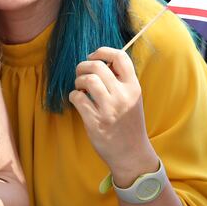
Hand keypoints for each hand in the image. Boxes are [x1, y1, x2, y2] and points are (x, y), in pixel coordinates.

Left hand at [69, 47, 157, 184]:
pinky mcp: (95, 122)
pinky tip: (78, 101)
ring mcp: (109, 109)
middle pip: (98, 66)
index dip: (103, 51)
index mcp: (134, 87)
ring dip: (78, 81)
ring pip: (87, 80)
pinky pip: (77, 98)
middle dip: (83, 67)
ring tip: (80, 89)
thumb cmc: (128, 123)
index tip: (93, 56)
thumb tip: (99, 61)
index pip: (120, 57)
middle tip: (81, 75)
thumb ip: (120, 80)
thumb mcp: (132, 99)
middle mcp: (123, 96)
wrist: (132, 154)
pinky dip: (73, 96)